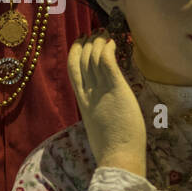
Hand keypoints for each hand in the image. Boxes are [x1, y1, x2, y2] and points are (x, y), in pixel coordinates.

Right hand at [68, 31, 147, 176]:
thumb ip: (98, 108)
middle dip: (86, 43)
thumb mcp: (98, 123)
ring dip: (98, 42)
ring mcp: (100, 90)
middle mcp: (88, 93)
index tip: (81, 41)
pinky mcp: (116, 88)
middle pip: (81, 60)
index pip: (73, 70)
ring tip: (105, 35)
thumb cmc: (113, 146)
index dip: (76, 52)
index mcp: (82, 102)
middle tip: (96, 33)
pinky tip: (112, 43)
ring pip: (93, 57)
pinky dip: (107, 49)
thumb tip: (105, 103)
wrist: (118, 157)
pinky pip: (106, 61)